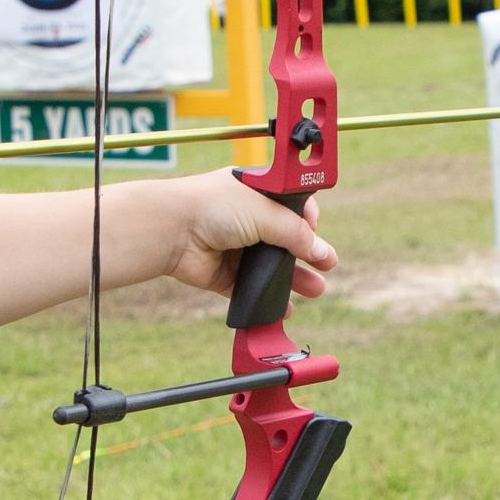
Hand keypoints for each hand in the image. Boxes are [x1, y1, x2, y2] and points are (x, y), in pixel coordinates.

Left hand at [148, 171, 334, 303]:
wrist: (171, 228)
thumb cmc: (213, 206)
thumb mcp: (264, 211)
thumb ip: (295, 233)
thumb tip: (321, 251)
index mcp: (257, 191)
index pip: (292, 204)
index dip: (307, 218)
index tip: (315, 231)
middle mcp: (247, 217)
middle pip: (286, 239)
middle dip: (308, 253)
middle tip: (327, 265)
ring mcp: (235, 246)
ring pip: (271, 266)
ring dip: (294, 279)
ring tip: (315, 289)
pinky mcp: (224, 273)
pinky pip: (250, 288)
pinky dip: (267, 299)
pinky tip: (284, 307)